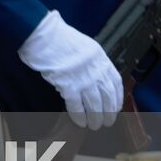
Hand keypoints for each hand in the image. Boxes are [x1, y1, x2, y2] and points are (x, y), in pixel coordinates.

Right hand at [17, 10, 121, 129]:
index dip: (117, 98)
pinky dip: (79, 115)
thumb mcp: (83, 46)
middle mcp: (95, 70)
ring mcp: (83, 78)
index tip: (115, 107)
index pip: (115, 83)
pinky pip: (76, 105)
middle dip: (108, 112)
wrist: (43, 34)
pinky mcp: (68, 84)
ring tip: (94, 126)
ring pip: (95, 104)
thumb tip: (89, 78)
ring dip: (95, 118)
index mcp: (100, 58)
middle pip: (107, 96)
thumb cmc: (58, 37)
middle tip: (107, 122)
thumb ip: (89, 61)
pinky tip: (79, 122)